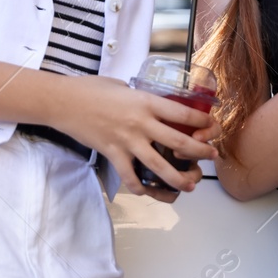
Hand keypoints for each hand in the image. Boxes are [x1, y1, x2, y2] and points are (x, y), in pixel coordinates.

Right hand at [50, 77, 216, 196]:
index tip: (213, 126)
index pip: (185, 114)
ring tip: (191, 185)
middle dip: (201, 152)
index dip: (204, 122)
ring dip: (179, 178)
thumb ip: (141, 98)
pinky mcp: (113, 154)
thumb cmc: (91, 89)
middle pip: (180, 142)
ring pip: (160, 166)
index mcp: (146, 101)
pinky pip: (131, 177)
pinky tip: (148, 190)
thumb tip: (153, 105)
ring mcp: (127, 141)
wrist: (64, 102)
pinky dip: (140, 187)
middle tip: (212, 157)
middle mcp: (141, 123)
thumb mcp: (124, 86)